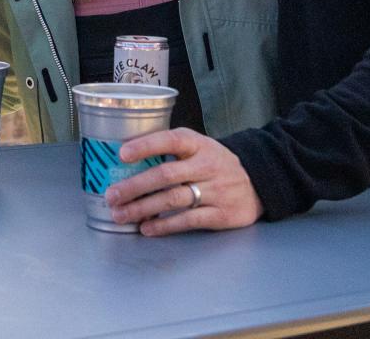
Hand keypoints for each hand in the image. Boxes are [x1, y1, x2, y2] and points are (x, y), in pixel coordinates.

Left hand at [103, 128, 263, 236]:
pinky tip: (147, 228)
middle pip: (166, 174)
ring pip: (173, 199)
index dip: (146, 145)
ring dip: (143, 208)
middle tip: (112, 195)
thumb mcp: (199, 148)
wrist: (258, 182)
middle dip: (135, 186)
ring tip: (121, 214)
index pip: (171, 140)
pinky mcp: (221, 214)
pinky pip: (188, 220)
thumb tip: (127, 157)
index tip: (122, 154)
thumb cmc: (216, 164)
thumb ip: (171, 151)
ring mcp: (216, 191)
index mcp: (199, 145)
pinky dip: (164, 225)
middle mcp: (207, 166)